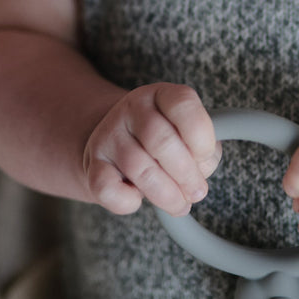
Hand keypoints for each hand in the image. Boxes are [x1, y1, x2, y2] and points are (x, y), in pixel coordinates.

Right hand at [82, 83, 220, 216]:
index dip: (200, 134)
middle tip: (197, 192)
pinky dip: (128, 202)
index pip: (182, 103)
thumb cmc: (163, 143)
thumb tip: (202, 169)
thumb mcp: (186, 134)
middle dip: (186, 174)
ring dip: (166, 194)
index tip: (206, 156)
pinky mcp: (92, 164)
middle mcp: (132, 108)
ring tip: (179, 204)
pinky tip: (139, 199)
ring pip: (139, 168)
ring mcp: (109, 134)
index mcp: (162, 94)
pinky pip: (108, 188)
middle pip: (161, 140)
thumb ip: (201, 149)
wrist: (117, 145)